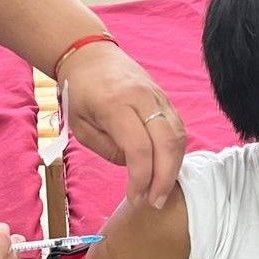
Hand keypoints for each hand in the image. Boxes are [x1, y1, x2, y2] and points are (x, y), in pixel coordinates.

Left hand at [57, 40, 185, 208]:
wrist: (90, 56)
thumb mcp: (80, 126)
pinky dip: (175, 151)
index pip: (139, 149)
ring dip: (174, 167)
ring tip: (161, 190)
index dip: (141, 179)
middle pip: (167, 143)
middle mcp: (142, 98)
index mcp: (116, 104)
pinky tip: (165, 168)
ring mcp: (158, 96)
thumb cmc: (80, 93)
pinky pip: (178, 128)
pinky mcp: (165, 98)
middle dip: (164, 178)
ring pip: (178, 136)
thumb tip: (136, 167)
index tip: (135, 198)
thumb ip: (108, 149)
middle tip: (155, 201)